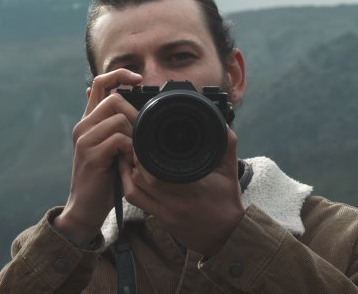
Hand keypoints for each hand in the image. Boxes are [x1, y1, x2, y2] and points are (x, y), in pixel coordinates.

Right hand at [54, 69, 141, 245]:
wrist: (85, 209)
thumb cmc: (103, 180)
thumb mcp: (110, 149)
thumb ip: (116, 128)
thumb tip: (129, 107)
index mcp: (88, 122)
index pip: (100, 83)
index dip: (119, 74)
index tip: (138, 79)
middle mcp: (83, 126)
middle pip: (114, 99)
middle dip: (135, 115)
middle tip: (142, 136)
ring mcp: (84, 139)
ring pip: (119, 119)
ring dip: (135, 136)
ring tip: (134, 154)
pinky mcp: (91, 154)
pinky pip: (119, 139)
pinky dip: (131, 150)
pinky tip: (130, 162)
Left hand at [119, 126, 244, 255]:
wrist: (226, 236)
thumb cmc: (227, 201)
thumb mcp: (230, 171)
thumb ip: (227, 145)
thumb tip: (221, 122)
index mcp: (192, 189)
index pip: (159, 172)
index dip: (146, 155)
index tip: (143, 140)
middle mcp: (176, 203)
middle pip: (142, 180)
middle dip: (134, 161)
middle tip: (134, 145)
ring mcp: (165, 213)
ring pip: (135, 191)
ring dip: (127, 173)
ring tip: (127, 157)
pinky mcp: (160, 220)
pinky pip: (136, 202)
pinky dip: (129, 186)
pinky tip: (127, 174)